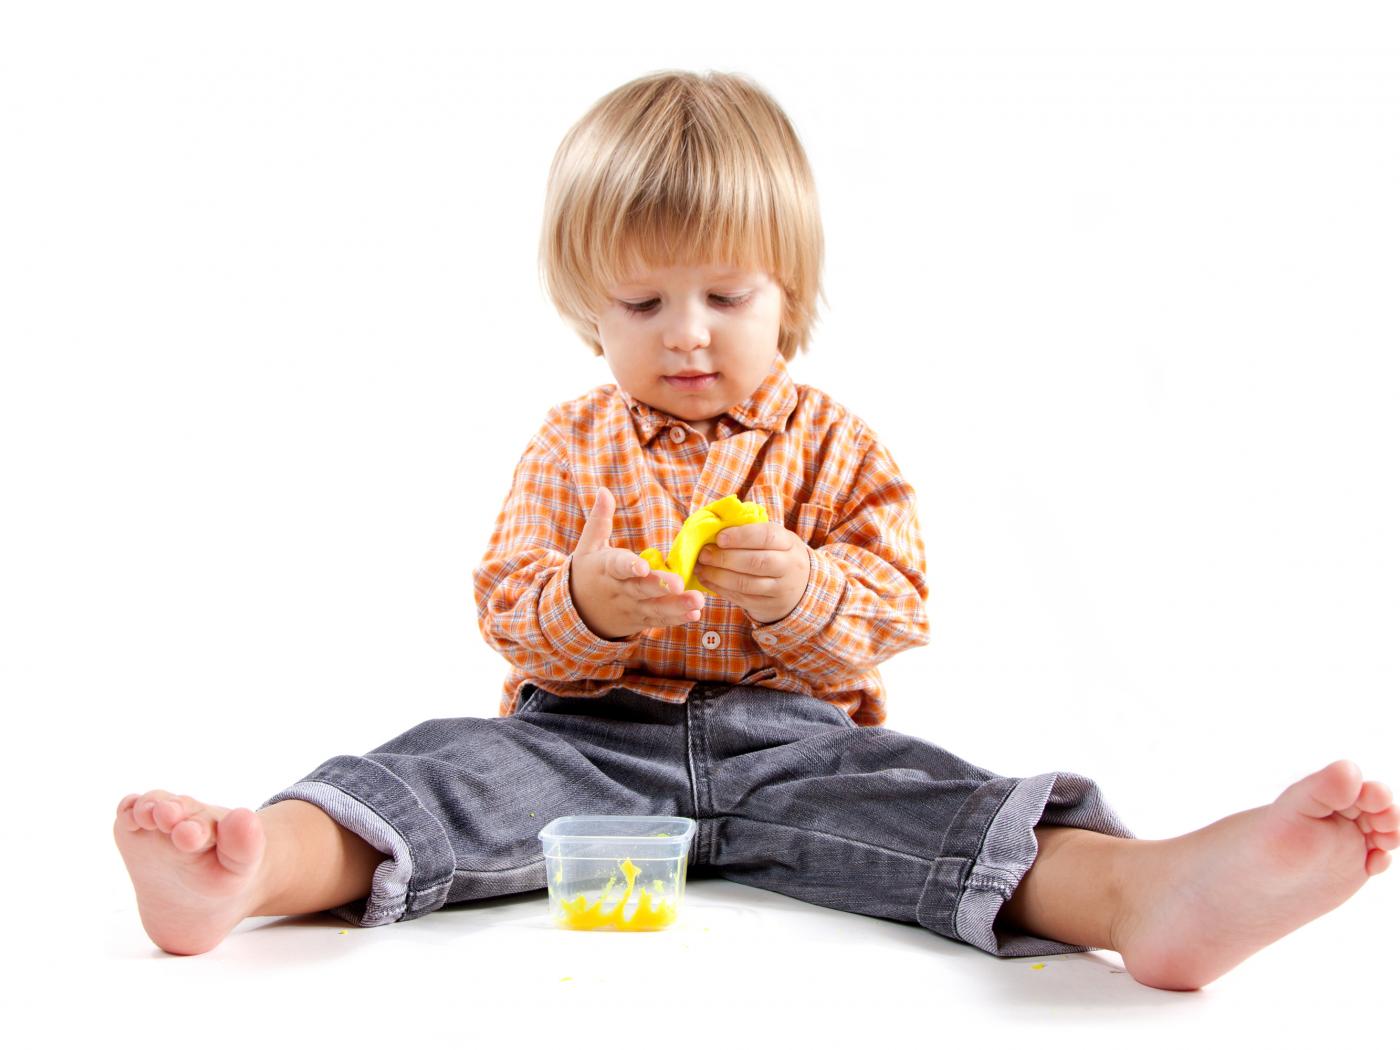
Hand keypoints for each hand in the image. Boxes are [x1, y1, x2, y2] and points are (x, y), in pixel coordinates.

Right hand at [569, 487, 705, 639]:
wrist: (578, 613)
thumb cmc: (588, 572)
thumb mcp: (588, 546)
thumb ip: (600, 519)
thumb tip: (603, 490)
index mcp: (605, 569)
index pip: (617, 567)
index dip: (630, 566)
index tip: (643, 566)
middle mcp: (619, 590)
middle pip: (640, 589)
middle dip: (659, 587)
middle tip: (679, 584)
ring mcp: (631, 607)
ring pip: (654, 608)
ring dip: (676, 606)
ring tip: (697, 601)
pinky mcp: (640, 620)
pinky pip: (659, 620)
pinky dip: (677, 618)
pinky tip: (696, 612)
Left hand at [693, 520, 811, 624]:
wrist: (800, 587)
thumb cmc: (777, 555)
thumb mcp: (774, 540)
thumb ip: (750, 532)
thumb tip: (714, 525)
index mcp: (788, 543)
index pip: (767, 536)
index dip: (741, 536)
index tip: (719, 537)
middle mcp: (789, 566)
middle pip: (755, 562)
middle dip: (725, 558)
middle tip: (704, 554)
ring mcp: (780, 589)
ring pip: (746, 583)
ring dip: (718, 576)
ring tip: (701, 568)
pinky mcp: (769, 606)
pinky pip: (741, 598)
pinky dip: (720, 589)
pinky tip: (707, 580)